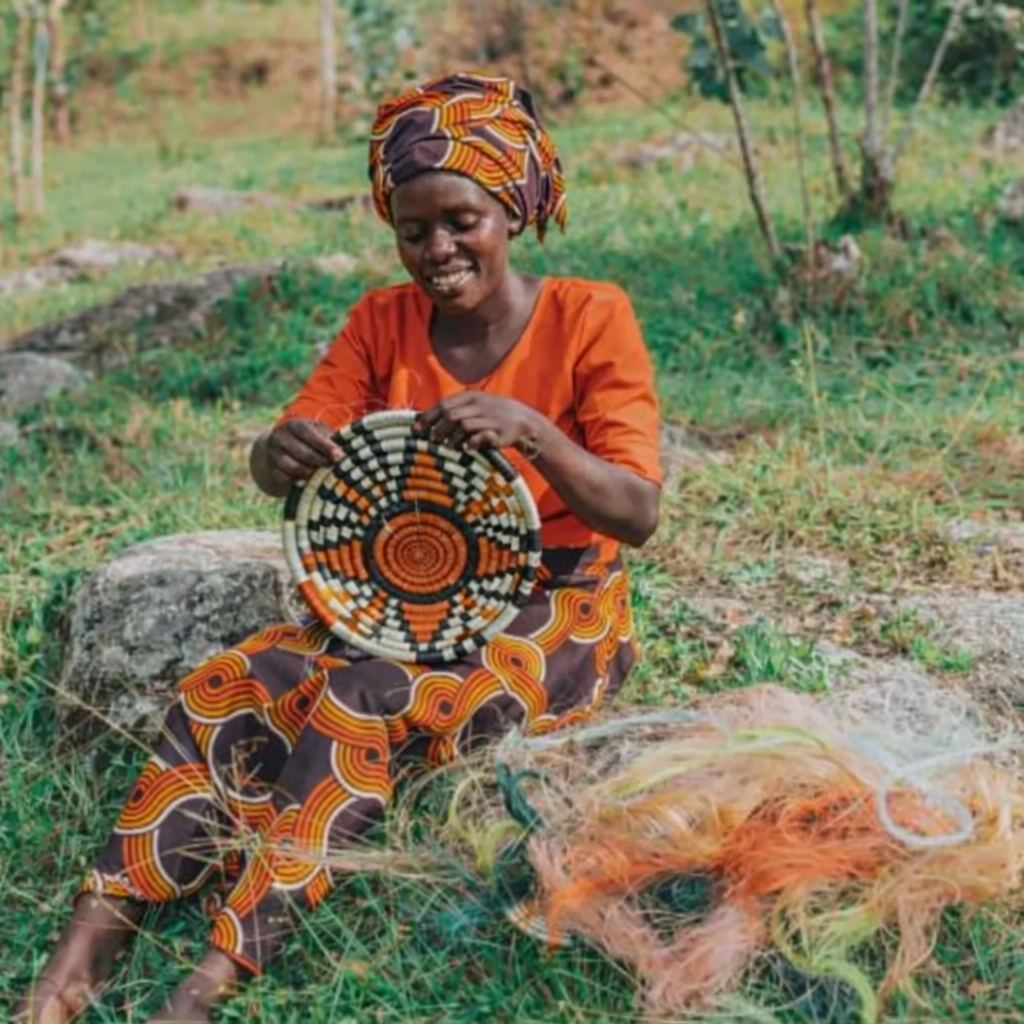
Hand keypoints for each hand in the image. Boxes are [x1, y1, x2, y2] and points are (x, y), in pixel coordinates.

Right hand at [260, 417, 342, 485]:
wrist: (279, 449)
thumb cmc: (308, 440)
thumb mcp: (318, 433)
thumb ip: (329, 439)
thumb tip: (342, 453)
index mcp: (294, 425)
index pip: (309, 434)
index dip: (325, 446)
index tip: (339, 456)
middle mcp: (280, 437)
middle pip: (304, 453)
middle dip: (322, 462)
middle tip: (335, 468)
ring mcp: (273, 454)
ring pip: (295, 468)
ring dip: (312, 474)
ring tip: (324, 475)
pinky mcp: (271, 471)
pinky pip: (288, 480)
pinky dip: (301, 482)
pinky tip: (311, 482)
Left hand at [416, 393, 545, 453]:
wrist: (525, 421)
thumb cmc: (493, 415)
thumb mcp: (475, 406)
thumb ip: (455, 411)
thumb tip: (424, 421)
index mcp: (472, 397)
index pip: (445, 404)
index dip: (429, 417)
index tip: (417, 429)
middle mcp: (480, 405)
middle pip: (452, 415)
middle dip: (438, 429)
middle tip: (431, 440)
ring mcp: (491, 418)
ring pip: (464, 426)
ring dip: (452, 438)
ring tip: (448, 447)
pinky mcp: (500, 433)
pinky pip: (481, 437)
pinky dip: (471, 444)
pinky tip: (466, 449)